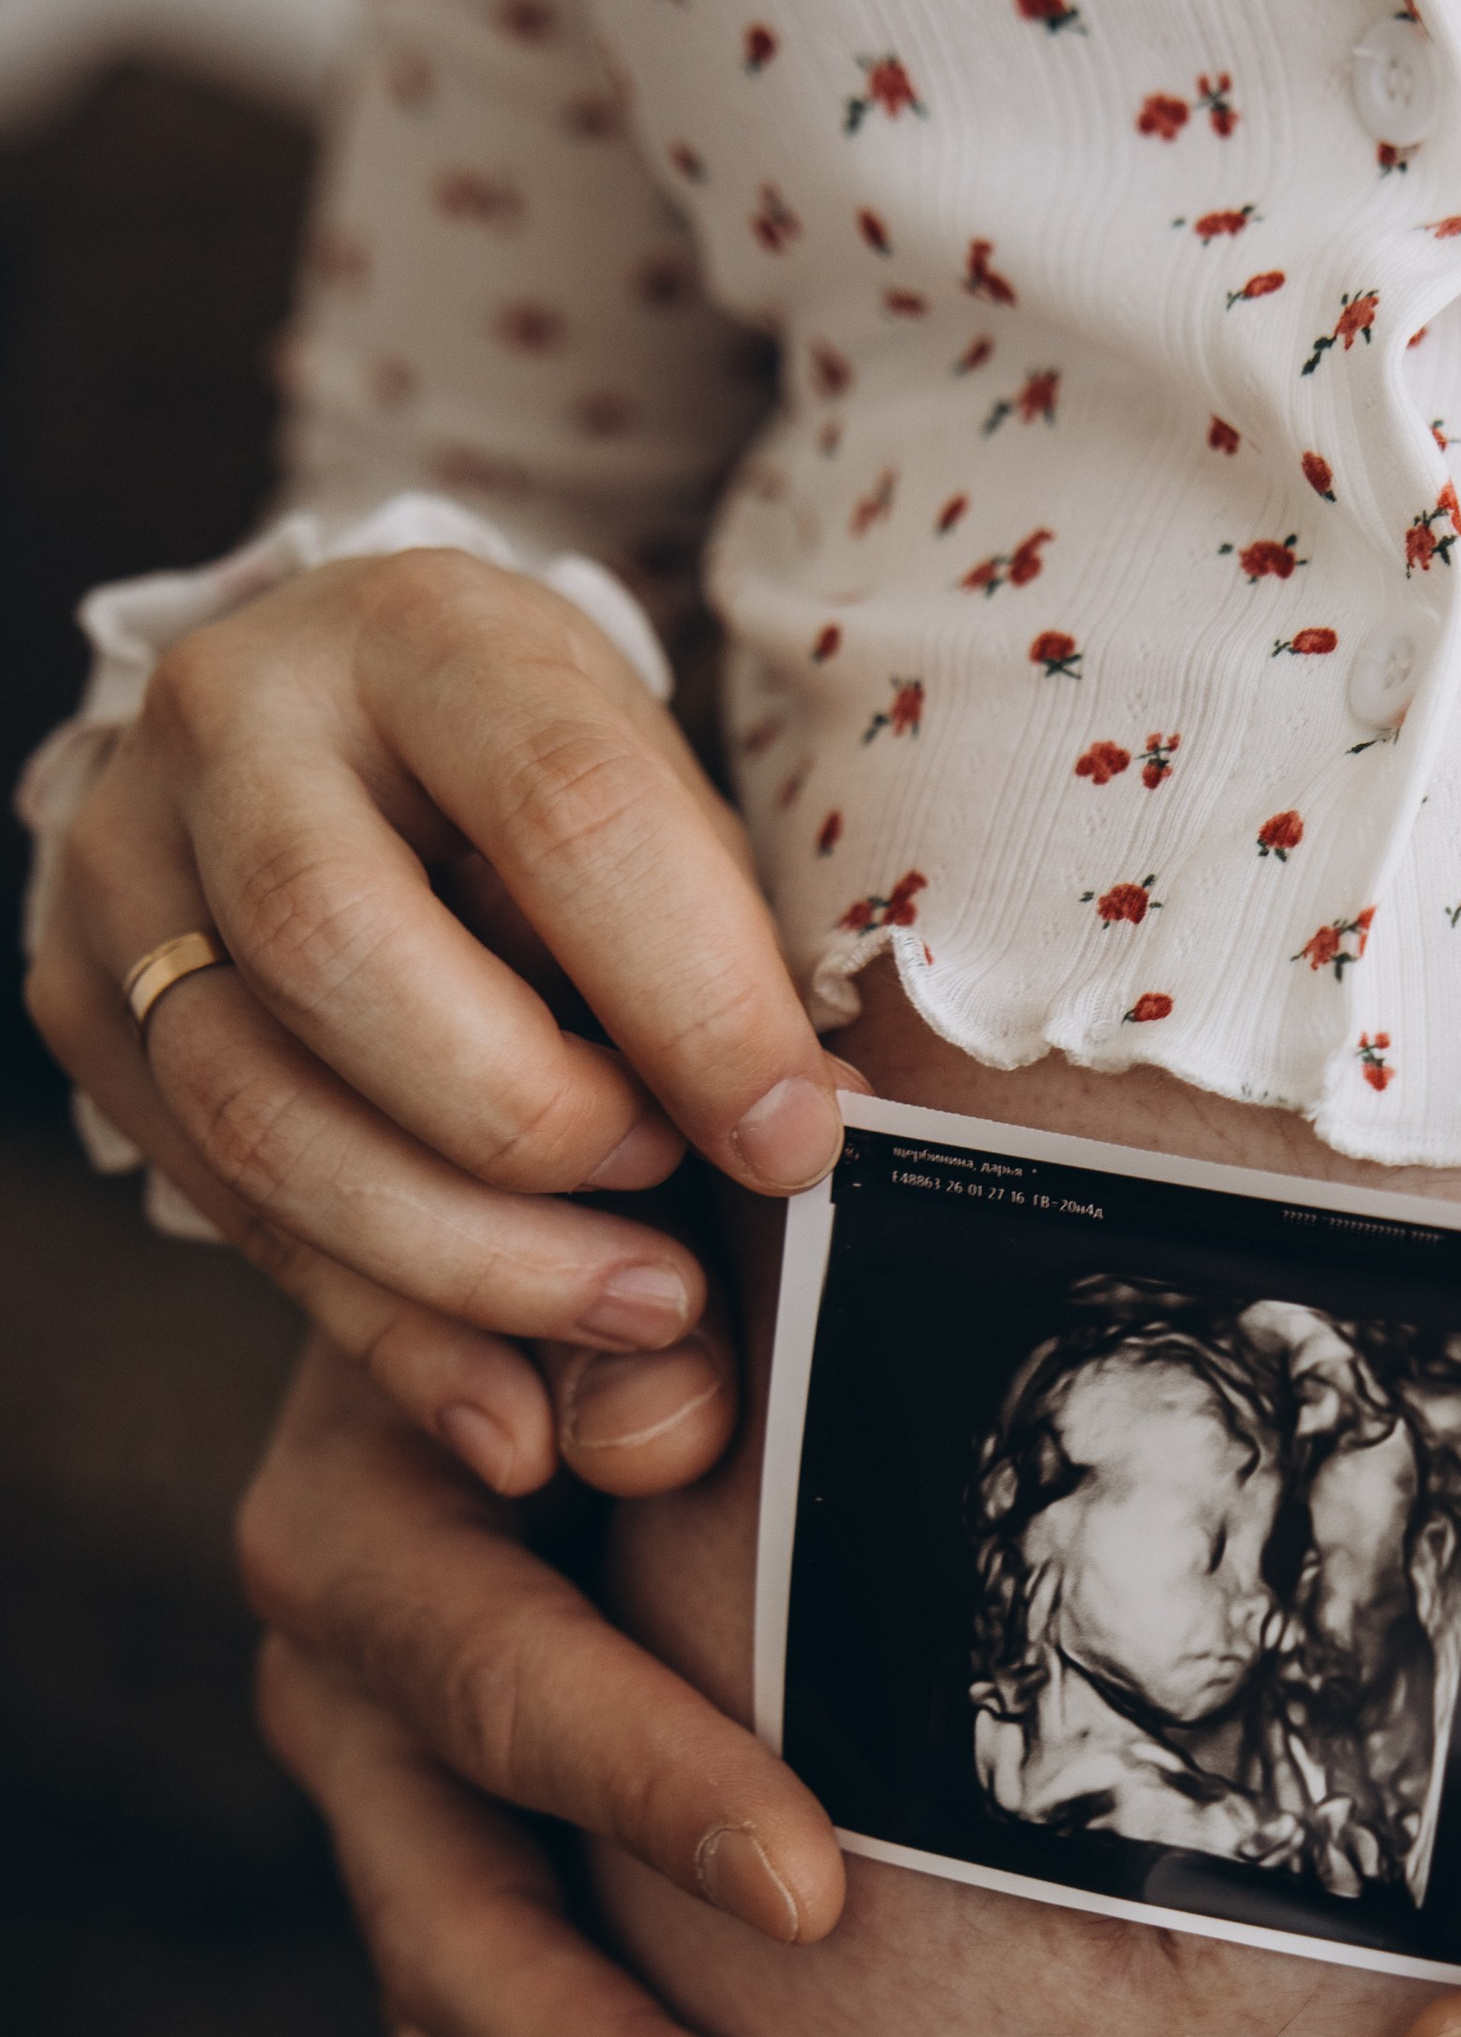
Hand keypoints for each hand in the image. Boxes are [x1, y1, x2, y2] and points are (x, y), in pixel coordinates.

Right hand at [25, 551, 843, 1496]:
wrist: (360, 745)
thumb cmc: (546, 793)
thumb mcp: (661, 821)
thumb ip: (722, 972)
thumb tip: (798, 1151)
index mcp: (425, 633)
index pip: (561, 811)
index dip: (692, 1003)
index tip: (794, 1144)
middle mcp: (237, 721)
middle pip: (343, 953)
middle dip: (534, 1138)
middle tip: (678, 1245)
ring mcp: (127, 863)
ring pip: (255, 1108)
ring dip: (463, 1264)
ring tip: (629, 1323)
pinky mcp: (86, 1003)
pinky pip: (228, 1209)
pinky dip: (385, 1330)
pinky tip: (507, 1403)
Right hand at [240, 1328, 845, 2036]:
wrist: (546, 1310)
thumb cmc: (647, 1269)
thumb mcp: (641, 1259)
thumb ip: (644, 1320)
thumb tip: (663, 1412)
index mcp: (381, 1513)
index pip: (501, 1668)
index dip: (648, 1777)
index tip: (818, 1884)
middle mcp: (352, 1684)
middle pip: (456, 1903)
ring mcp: (389, 1819)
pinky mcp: (446, 1918)